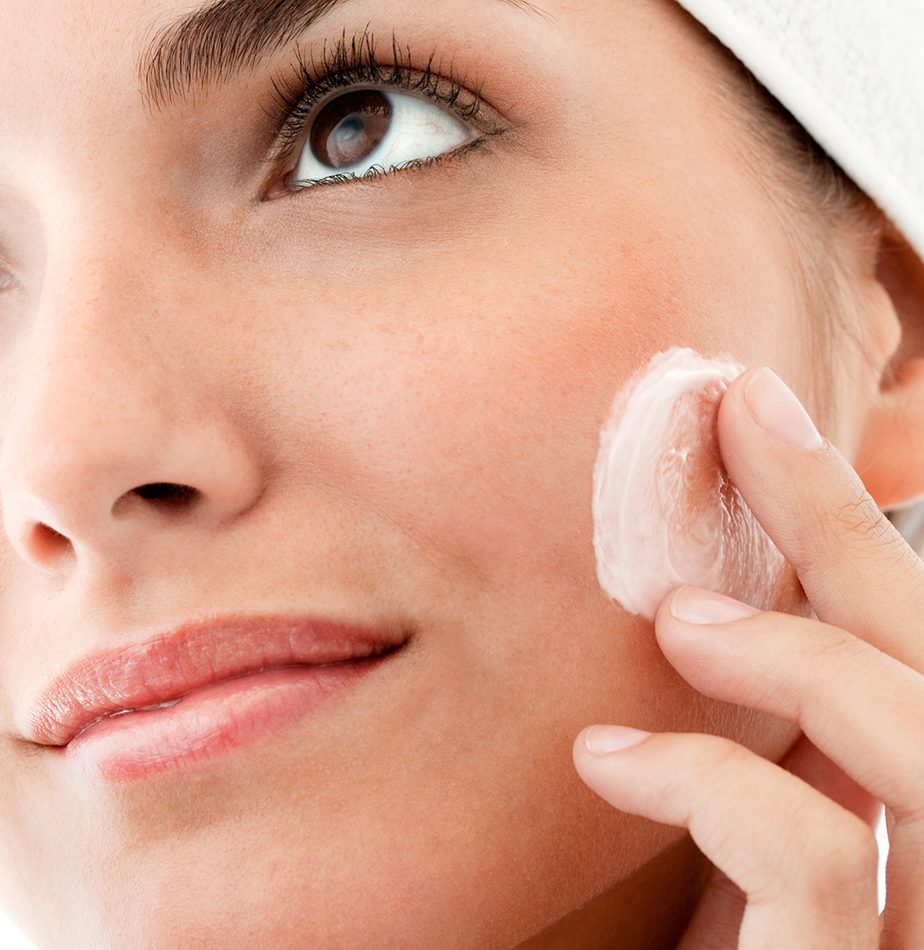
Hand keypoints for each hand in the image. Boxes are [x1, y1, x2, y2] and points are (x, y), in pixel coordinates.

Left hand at [572, 366, 923, 947]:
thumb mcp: (742, 868)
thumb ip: (757, 767)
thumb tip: (698, 619)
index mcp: (915, 832)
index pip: (922, 652)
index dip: (853, 523)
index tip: (754, 408)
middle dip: (852, 533)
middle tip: (738, 418)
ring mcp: (918, 932)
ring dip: (813, 658)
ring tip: (683, 622)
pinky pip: (825, 865)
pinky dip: (724, 783)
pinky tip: (614, 758)